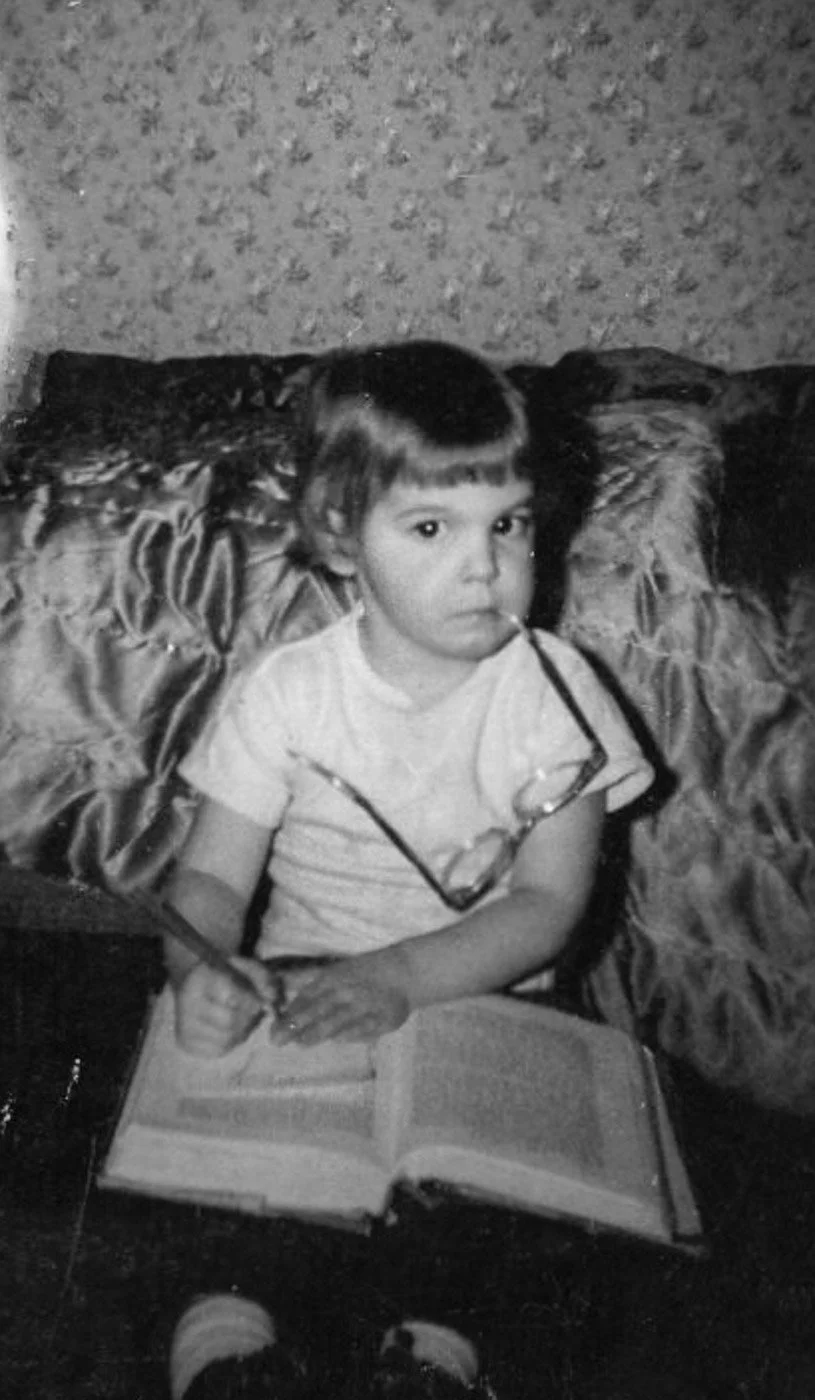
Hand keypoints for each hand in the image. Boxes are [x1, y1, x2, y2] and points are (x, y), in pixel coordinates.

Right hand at [174, 957, 273, 1057]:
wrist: (197, 983)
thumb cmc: (226, 974)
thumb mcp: (247, 967)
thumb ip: (265, 978)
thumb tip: (272, 1000)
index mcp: (202, 976)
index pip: (232, 996)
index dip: (251, 1000)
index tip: (255, 997)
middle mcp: (187, 1001)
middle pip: (230, 1021)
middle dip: (247, 1018)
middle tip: (250, 1010)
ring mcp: (184, 1024)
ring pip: (226, 1039)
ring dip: (242, 1031)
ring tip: (241, 1018)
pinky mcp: (186, 1043)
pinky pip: (218, 1050)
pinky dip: (231, 1042)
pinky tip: (229, 1029)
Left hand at [269, 950, 411, 1045]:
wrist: (403, 973)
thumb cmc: (361, 975)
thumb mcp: (334, 973)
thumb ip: (307, 983)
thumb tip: (277, 984)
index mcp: (333, 978)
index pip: (307, 997)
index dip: (290, 1014)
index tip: (274, 1029)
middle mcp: (348, 990)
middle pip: (319, 1008)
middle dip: (297, 1024)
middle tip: (278, 1040)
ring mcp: (366, 1003)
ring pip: (340, 1018)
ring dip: (319, 1031)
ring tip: (301, 1043)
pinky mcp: (383, 1017)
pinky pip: (365, 1026)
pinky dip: (351, 1033)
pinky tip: (337, 1040)